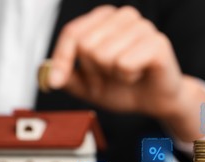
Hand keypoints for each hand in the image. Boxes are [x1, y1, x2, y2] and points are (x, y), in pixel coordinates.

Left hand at [48, 5, 204, 140]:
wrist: (154, 101)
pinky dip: (128, 77)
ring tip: (126, 75)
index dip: (61, 60)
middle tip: (110, 78)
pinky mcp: (157, 42)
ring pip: (103, 55)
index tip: (56, 81)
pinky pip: (124, 63)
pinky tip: (139, 74)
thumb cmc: (124, 88)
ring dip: (112, 76)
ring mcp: (142, 27)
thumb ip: (68, 76)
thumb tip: (47, 73)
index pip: (72, 33)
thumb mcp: (88, 85)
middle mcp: (123, 16)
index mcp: (105, 19)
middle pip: (86, 45)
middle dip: (94, 72)